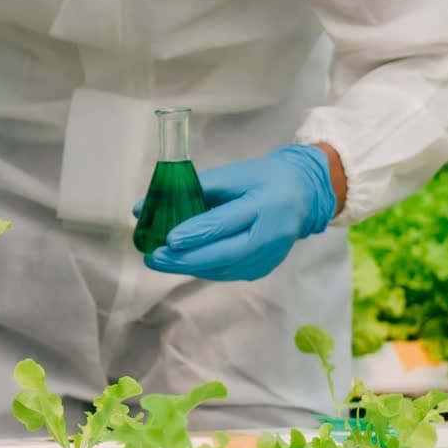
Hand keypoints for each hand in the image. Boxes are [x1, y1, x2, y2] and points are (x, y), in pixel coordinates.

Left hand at [145, 145, 337, 280]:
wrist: (304, 195)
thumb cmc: (263, 179)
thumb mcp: (232, 175)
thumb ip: (191, 189)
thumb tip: (143, 207)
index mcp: (267, 205)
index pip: (226, 223)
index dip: (196, 233)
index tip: (167, 239)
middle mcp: (272, 236)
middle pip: (224, 254)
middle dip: (185, 259)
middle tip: (154, 257)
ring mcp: (270, 257)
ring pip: (223, 268)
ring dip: (189, 266)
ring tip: (160, 261)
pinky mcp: (264, 268)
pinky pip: (228, 272)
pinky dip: (203, 268)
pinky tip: (182, 262)